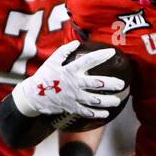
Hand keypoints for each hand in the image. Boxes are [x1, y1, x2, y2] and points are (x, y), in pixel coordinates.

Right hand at [12, 42, 126, 120]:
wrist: (33, 96)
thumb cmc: (44, 76)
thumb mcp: (51, 61)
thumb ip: (64, 51)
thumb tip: (77, 42)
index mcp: (69, 70)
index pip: (87, 61)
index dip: (100, 56)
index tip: (112, 53)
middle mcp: (73, 84)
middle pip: (95, 84)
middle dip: (110, 84)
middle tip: (122, 84)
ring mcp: (73, 97)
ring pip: (94, 100)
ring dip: (107, 101)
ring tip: (117, 100)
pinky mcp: (71, 108)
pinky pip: (86, 112)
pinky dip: (97, 114)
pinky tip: (106, 113)